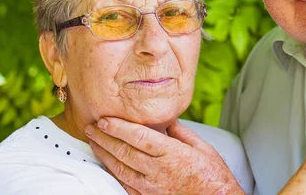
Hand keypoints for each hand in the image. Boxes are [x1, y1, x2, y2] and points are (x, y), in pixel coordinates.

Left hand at [85, 119, 243, 194]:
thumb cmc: (213, 176)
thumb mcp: (202, 147)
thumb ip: (181, 132)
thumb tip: (166, 118)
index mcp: (172, 154)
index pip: (139, 137)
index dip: (119, 127)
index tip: (106, 119)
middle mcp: (159, 170)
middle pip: (125, 151)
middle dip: (105, 138)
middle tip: (92, 127)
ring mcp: (151, 186)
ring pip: (120, 168)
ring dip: (104, 154)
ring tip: (94, 142)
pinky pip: (126, 183)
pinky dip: (113, 172)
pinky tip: (107, 163)